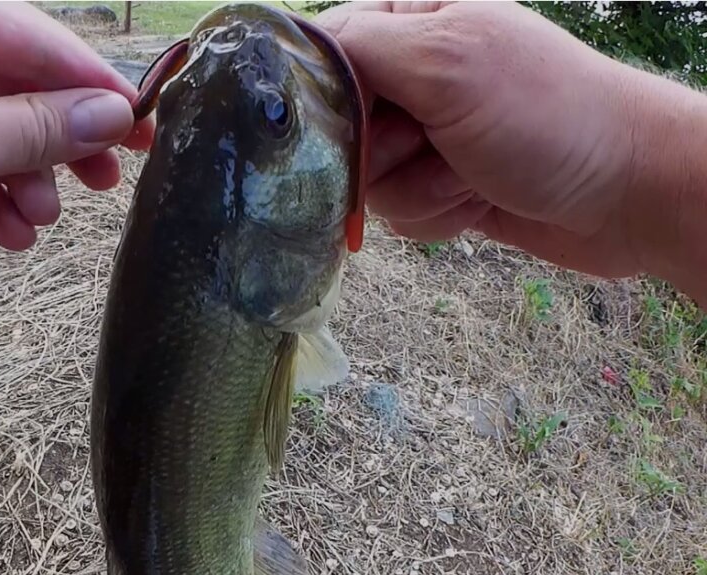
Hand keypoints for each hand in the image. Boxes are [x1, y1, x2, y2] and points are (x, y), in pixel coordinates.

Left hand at [0, 1, 152, 310]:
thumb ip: (37, 128)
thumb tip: (109, 116)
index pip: (33, 40)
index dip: (90, 84)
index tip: (137, 121)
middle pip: (16, 88)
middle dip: (61, 138)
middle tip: (108, 178)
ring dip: (25, 178)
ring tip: (44, 218)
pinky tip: (12, 233)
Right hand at [315, 1, 691, 279]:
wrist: (628, 193)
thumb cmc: (549, 116)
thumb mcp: (448, 61)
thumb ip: (361, 49)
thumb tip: (289, 54)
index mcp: (413, 17)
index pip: (322, 52)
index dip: (330, 98)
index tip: (371, 120)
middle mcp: (414, 70)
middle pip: (335, 125)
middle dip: (381, 152)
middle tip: (433, 142)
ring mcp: (426, 130)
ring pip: (363, 178)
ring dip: (417, 188)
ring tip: (471, 173)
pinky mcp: (438, 182)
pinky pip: (396, 211)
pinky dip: (435, 213)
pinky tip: (477, 200)